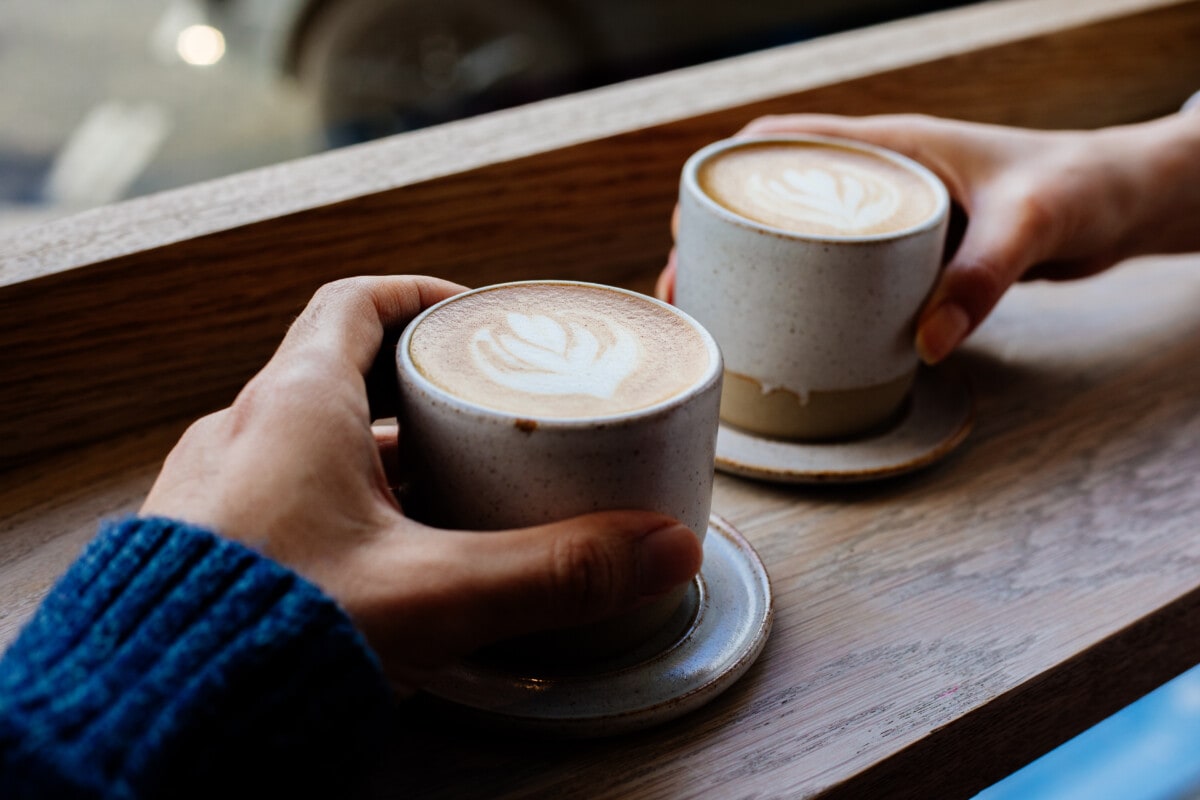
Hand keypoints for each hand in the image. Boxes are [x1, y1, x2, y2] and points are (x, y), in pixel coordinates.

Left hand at [141, 276, 701, 691]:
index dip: (419, 299)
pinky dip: (337, 505)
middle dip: (416, 389)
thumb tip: (661, 548)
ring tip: (444, 490)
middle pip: (341, 371)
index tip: (470, 318)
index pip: (356, 304)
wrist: (152, 714)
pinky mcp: (210, 547)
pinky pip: (281, 495)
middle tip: (479, 415)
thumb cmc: (264, 630)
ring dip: (376, 454)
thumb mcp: (436, 592)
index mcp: (294, 406)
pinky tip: (377, 558)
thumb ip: (556, 570)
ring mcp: (219, 490)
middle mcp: (245, 433)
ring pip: (310, 440)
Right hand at [659, 111, 1199, 362]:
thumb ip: (980, 278)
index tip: (687, 222)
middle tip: (690, 289)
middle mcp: (883, 180)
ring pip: (803, 241)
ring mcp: (894, 220)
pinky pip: (841, 273)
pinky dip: (806, 297)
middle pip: (775, 201)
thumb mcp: (1031, 224)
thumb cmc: (1083, 186)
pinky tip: (794, 334)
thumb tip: (922, 343)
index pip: (782, 143)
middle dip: (721, 240)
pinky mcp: (913, 257)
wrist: (1128, 204)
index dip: (723, 177)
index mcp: (891, 147)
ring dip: (757, 274)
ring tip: (722, 317)